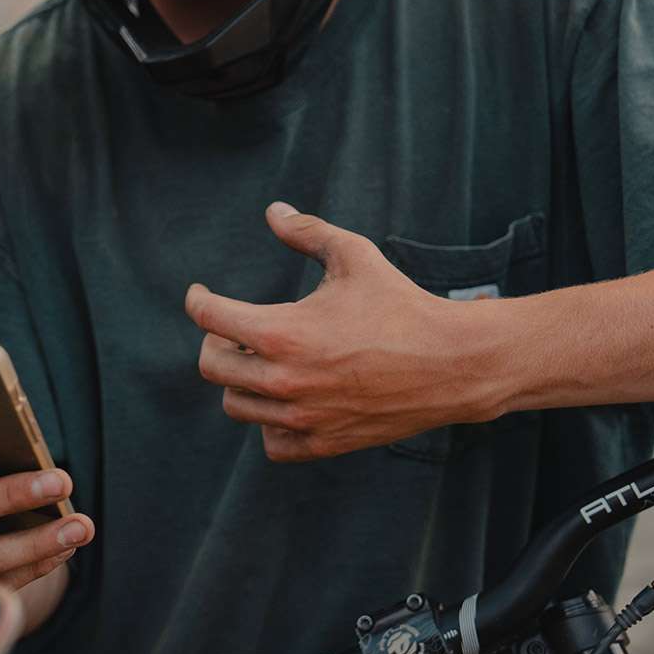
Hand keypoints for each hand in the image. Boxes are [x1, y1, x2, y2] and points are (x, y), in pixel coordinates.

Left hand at [185, 202, 501, 461]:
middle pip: (211, 366)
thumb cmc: (402, 305)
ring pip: (236, 405)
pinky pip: (272, 442)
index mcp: (280, 332)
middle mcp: (283, 380)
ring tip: (263, 361)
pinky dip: (269, 422)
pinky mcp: (324, 442)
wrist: (455, 363)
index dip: (198, 300)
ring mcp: (302, 416)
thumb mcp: (354, 257)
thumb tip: (273, 211)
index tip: (201, 295)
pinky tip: (285, 399)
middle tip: (235, 330)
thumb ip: (307, 232)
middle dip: (216, 342)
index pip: (208, 317)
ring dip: (241, 381)